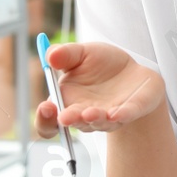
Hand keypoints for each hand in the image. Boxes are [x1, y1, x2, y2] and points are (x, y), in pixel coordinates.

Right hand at [35, 41, 165, 136]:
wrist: (131, 69)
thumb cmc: (101, 64)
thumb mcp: (81, 53)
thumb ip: (65, 54)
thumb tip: (50, 56)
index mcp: (67, 102)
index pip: (49, 120)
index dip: (44, 119)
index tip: (46, 108)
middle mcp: (85, 115)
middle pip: (73, 124)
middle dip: (70, 120)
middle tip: (65, 116)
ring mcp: (108, 117)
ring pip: (99, 123)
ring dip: (94, 119)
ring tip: (90, 113)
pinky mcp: (131, 112)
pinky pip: (126, 116)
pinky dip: (121, 115)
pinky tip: (117, 113)